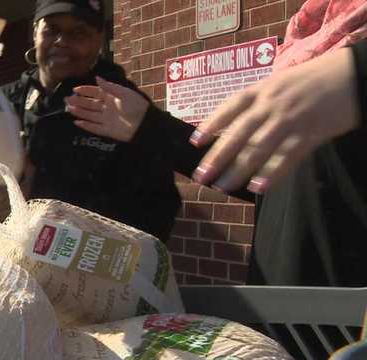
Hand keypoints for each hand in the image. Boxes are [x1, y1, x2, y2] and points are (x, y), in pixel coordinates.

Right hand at [65, 76, 148, 141]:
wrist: (145, 124)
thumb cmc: (137, 105)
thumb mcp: (123, 93)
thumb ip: (109, 87)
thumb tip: (97, 78)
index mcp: (112, 97)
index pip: (95, 92)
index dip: (86, 90)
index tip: (75, 89)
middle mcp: (107, 107)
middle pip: (90, 104)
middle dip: (79, 101)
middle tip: (67, 99)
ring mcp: (106, 119)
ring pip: (90, 115)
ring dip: (79, 112)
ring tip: (69, 108)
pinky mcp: (107, 130)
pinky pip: (94, 128)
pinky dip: (86, 125)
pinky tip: (77, 122)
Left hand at [191, 47, 360, 193]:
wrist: (352, 75)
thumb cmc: (313, 80)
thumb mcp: (279, 83)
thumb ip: (258, 103)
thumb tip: (234, 129)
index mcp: (262, 89)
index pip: (230, 107)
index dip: (211, 124)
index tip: (195, 142)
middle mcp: (271, 104)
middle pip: (239, 133)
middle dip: (217, 156)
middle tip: (201, 176)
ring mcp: (290, 119)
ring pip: (258, 149)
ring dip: (237, 170)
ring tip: (222, 187)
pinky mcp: (310, 133)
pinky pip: (286, 157)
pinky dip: (271, 174)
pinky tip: (257, 187)